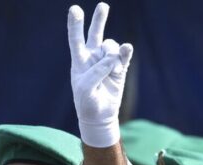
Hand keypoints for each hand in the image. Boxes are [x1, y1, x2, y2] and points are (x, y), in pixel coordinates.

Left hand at [68, 3, 132, 147]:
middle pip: (95, 33)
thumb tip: (113, 56)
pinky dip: (125, 52)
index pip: (76, 39)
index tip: (74, 9)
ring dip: (112, 56)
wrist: (99, 116)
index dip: (75, 25)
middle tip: (103, 6)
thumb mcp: (86, 87)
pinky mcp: (120, 68)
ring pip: (112, 47)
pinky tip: (127, 49)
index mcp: (80, 61)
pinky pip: (124, 55)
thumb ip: (97, 70)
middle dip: (99, 19)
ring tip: (111, 71)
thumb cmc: (87, 102)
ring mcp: (107, 62)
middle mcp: (93, 57)